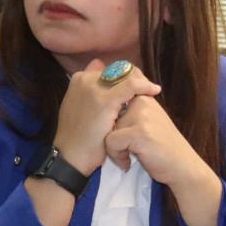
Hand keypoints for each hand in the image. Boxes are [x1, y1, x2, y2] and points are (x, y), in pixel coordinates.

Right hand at [53, 58, 162, 176]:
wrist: (71, 157)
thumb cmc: (79, 137)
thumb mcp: (81, 110)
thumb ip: (92, 94)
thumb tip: (104, 79)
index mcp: (79, 79)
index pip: (110, 69)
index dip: (126, 75)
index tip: (137, 84)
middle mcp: (85, 79)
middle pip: (118, 69)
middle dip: (135, 77)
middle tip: (147, 88)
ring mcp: (94, 88)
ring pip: (126, 74)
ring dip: (141, 81)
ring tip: (152, 90)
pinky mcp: (105, 100)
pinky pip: (132, 85)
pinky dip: (145, 86)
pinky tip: (154, 91)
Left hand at [105, 94, 223, 225]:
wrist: (184, 167)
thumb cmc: (165, 148)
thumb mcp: (151, 122)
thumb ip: (133, 113)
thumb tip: (106, 108)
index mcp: (145, 98)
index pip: (116, 98)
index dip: (113, 117)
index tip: (123, 135)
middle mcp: (143, 102)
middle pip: (108, 117)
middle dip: (113, 136)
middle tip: (127, 150)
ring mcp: (141, 117)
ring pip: (107, 130)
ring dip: (114, 148)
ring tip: (128, 157)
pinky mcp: (138, 133)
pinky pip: (111, 141)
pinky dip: (116, 156)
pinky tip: (127, 163)